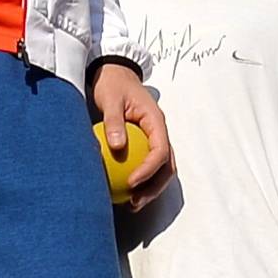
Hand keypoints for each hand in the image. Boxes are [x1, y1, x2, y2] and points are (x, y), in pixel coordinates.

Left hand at [90, 64, 173, 208]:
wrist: (114, 72)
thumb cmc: (112, 83)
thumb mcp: (111, 99)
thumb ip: (114, 121)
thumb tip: (116, 145)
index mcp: (156, 121)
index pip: (160, 151)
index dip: (149, 170)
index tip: (131, 183)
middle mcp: (159, 132)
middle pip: (166, 166)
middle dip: (154, 187)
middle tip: (135, 202)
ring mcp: (153, 139)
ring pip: (160, 169)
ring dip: (150, 188)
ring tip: (131, 204)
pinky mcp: (144, 144)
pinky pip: (146, 165)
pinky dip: (139, 180)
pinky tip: (121, 193)